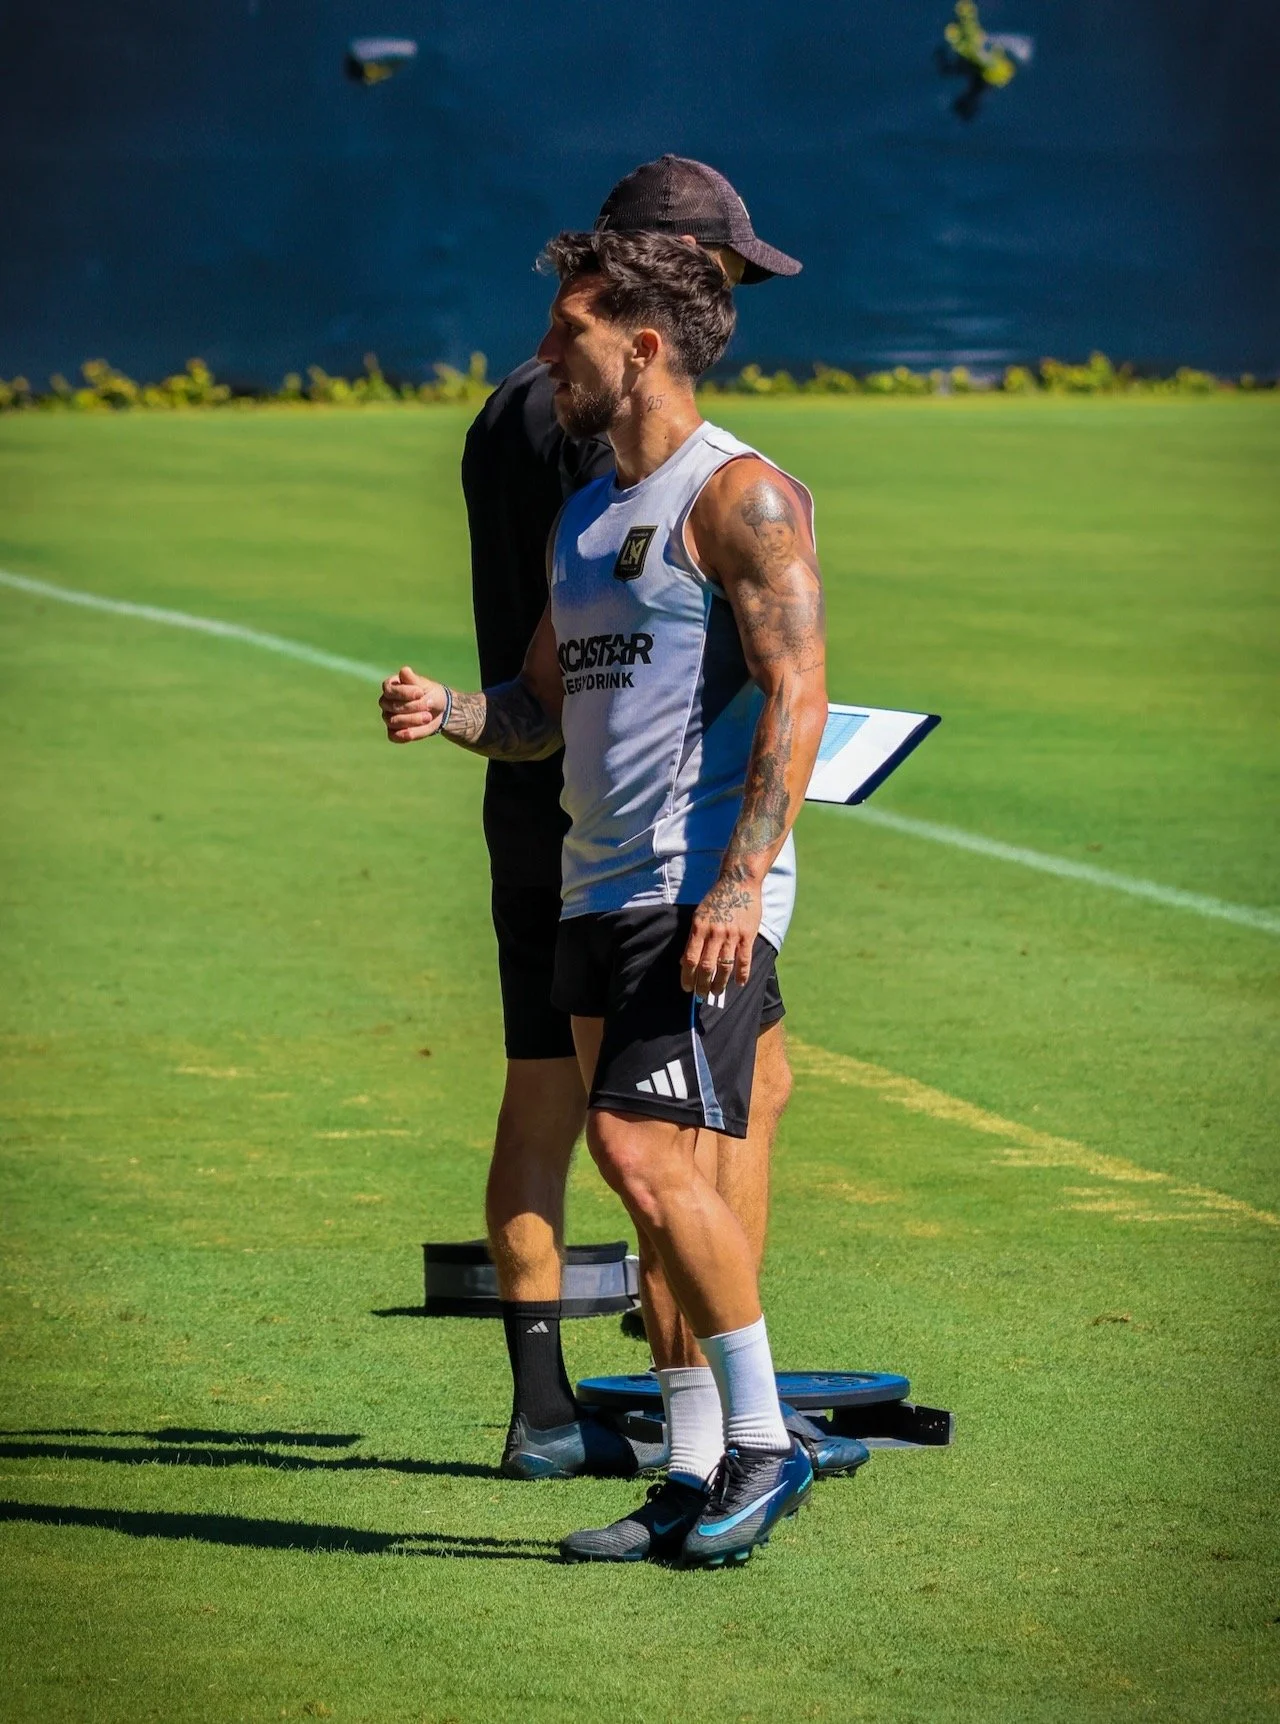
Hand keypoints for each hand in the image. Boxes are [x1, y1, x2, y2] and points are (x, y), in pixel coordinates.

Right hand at [380, 666, 446, 742]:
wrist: (441, 710)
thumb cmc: (431, 693)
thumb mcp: (425, 685)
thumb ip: (414, 680)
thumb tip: (404, 671)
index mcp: (391, 687)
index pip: (389, 690)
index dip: (404, 693)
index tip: (420, 693)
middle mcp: (386, 702)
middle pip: (392, 707)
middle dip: (412, 707)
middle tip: (429, 706)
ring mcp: (389, 718)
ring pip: (394, 721)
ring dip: (412, 720)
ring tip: (428, 717)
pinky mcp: (395, 732)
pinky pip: (393, 736)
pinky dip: (402, 735)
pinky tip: (411, 734)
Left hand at [681, 874, 761, 995]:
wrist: (739, 882)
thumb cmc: (716, 899)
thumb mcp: (699, 915)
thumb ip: (692, 939)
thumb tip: (684, 961)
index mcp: (699, 928)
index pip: (690, 959)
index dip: (687, 977)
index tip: (687, 988)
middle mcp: (715, 933)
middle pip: (706, 966)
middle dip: (702, 984)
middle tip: (701, 995)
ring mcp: (732, 935)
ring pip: (725, 966)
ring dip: (720, 983)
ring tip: (717, 993)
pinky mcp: (748, 935)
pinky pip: (744, 959)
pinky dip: (742, 974)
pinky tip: (740, 984)